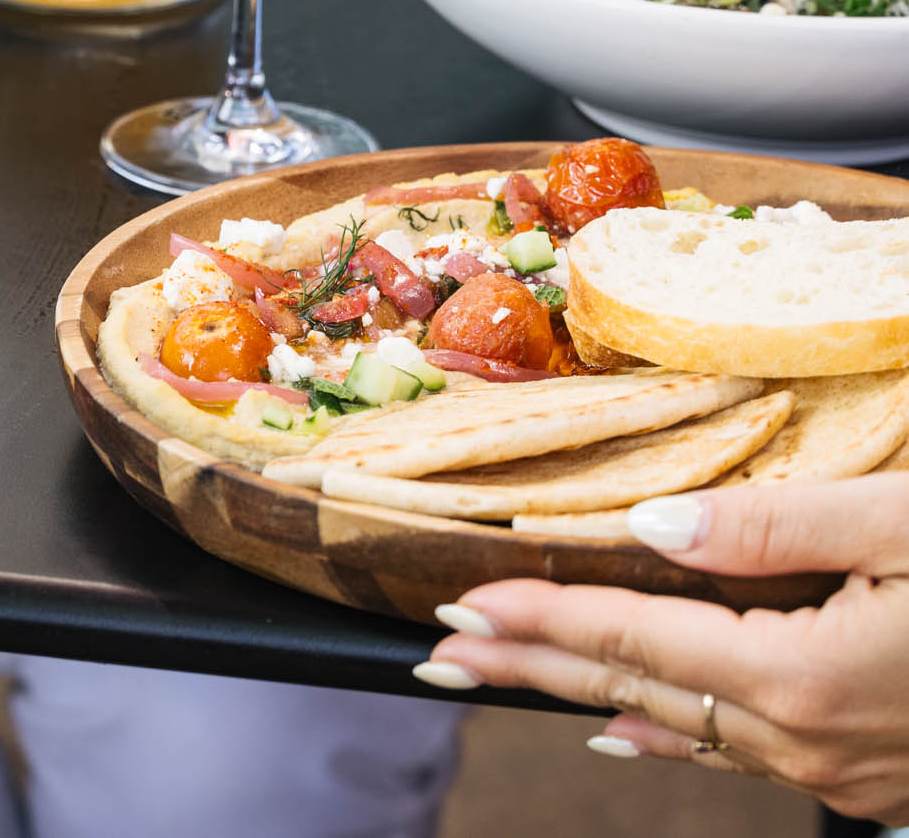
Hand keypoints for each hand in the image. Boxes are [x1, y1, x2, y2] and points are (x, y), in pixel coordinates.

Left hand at [420, 476, 908, 822]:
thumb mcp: (902, 528)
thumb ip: (773, 526)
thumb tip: (653, 522)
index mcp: (801, 675)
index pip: (631, 635)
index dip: (539, 616)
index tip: (460, 605)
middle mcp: (806, 738)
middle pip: (632, 690)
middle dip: (526, 667)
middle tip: (439, 656)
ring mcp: (838, 769)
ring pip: (680, 728)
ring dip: (587, 697)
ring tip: (504, 679)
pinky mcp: (871, 778)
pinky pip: (739, 757)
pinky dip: (669, 737)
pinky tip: (623, 730)